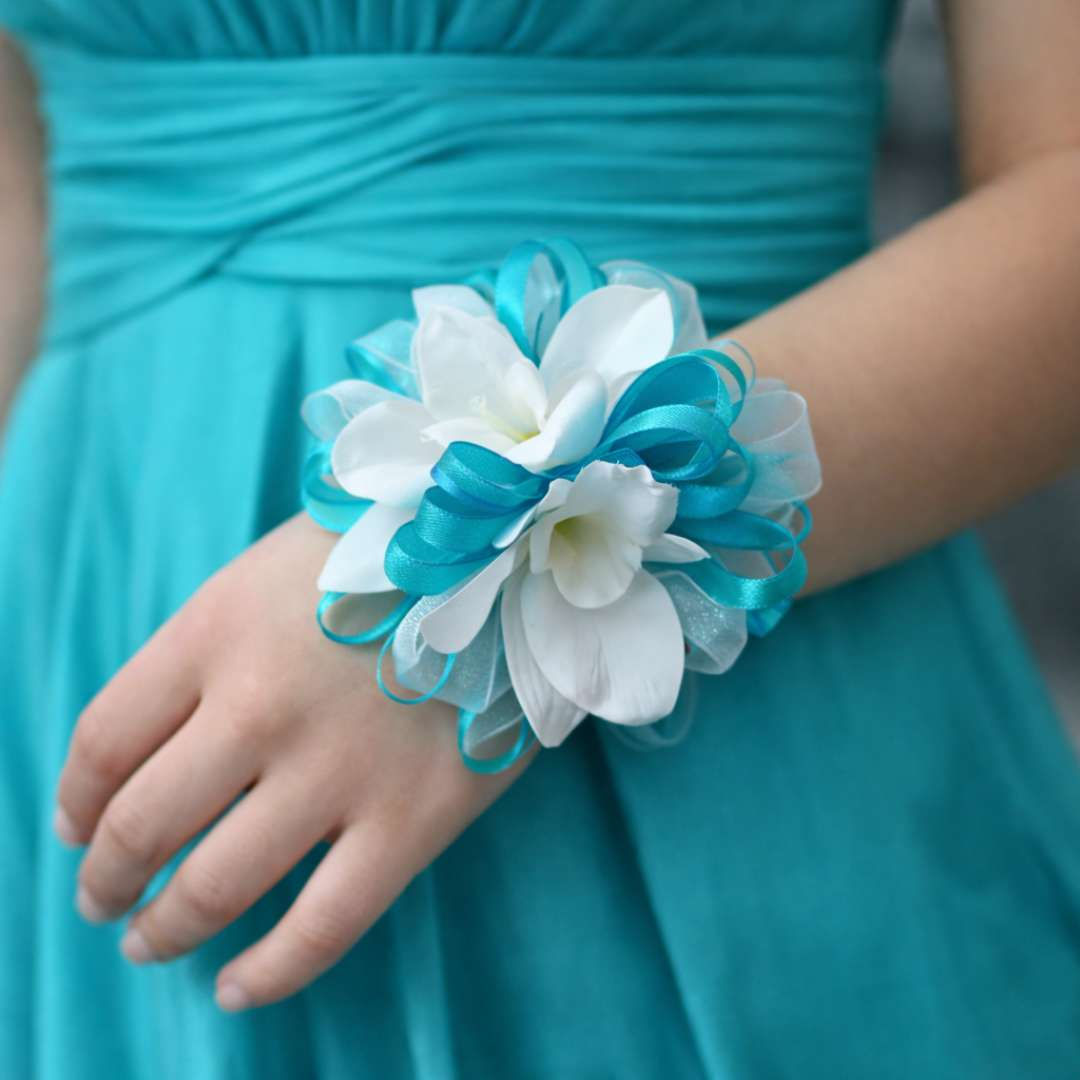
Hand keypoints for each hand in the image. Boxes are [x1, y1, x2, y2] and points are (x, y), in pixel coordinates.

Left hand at [53, 512, 535, 1010]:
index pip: (103, 740)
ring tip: (149, 940)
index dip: (75, 797)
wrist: (515, 548)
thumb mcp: (271, 571)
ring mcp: (337, 767)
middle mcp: (261, 705)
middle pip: (142, 823)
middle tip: (102, 895)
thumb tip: (145, 751)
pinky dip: (269, 972)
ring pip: (215, 886)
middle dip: (105, 875)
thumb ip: (204, 651)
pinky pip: (324, 926)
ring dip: (163, 928)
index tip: (75, 825)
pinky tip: (235, 988)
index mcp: (217, 630)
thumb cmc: (385, 552)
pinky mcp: (414, 816)